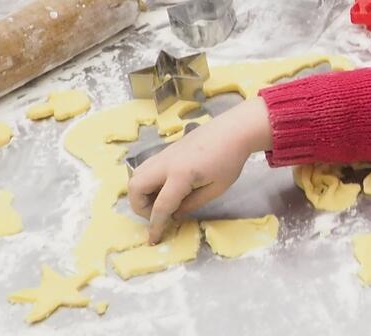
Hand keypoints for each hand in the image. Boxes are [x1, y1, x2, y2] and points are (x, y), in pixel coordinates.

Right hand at [126, 97, 272, 243]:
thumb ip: (191, 204)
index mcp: (180, 175)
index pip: (160, 206)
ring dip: (141, 193)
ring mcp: (164, 155)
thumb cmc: (230, 160)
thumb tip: (173, 215)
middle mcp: (166, 163)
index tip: (153, 240)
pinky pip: (146, 168)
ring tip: (161, 200)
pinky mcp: (166, 151)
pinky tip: (166, 187)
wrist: (234, 129)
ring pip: (136, 176)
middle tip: (158, 213)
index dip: (156, 226)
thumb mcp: (216, 189)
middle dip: (140, 207)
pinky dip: (147, 181)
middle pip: (135, 187)